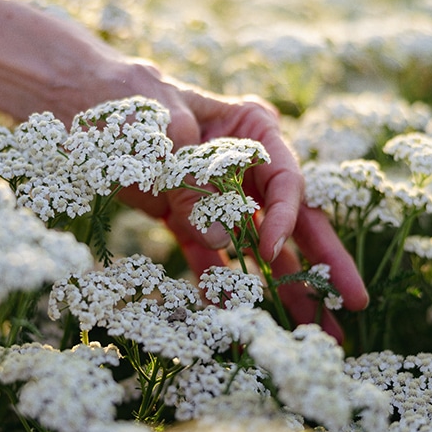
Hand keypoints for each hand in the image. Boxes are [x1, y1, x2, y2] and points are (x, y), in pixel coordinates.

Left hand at [115, 61, 368, 340]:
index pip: (286, 179)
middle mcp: (244, 165)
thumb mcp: (161, 134)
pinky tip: (235, 319)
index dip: (286, 217)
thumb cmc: (126, 101)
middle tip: (354, 302)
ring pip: (260, 246)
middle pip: (292, 219)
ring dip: (283, 287)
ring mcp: (218, 196)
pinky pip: (212, 258)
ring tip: (314, 330)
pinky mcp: (188, 220)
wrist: (77, 103)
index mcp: (250, 130)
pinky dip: (222, 287)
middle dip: (323, 261)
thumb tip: (224, 242)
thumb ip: (193, 185)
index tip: (273, 250)